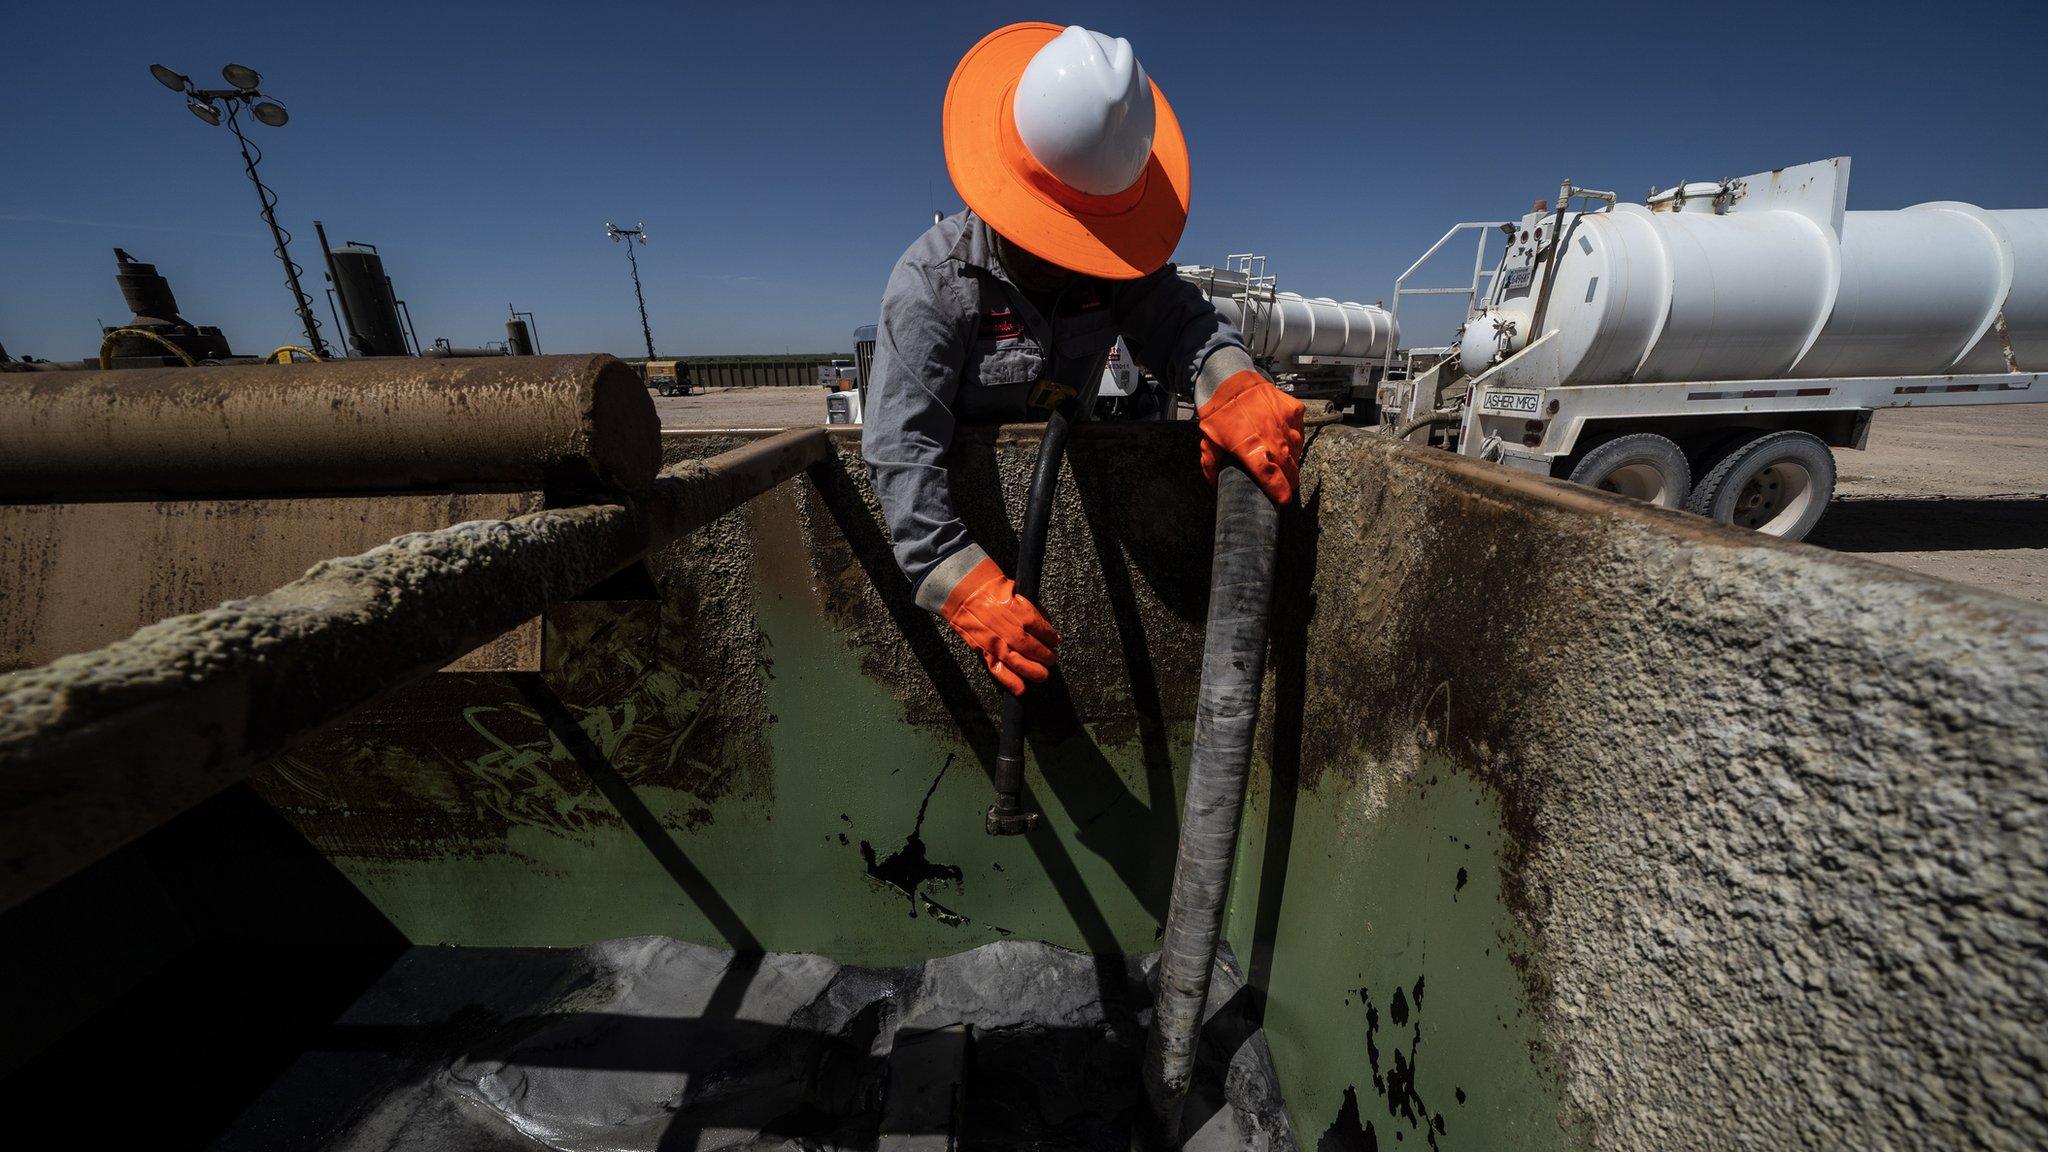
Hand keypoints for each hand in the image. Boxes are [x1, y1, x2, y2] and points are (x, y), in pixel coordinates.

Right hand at [939, 557, 1060, 694]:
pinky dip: (1010, 681)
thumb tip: (1046, 624)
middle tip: (1051, 659)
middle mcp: (1011, 630)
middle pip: (1034, 649)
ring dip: (1034, 671)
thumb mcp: (1018, 591)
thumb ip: (1033, 609)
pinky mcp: (984, 651)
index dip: (1051, 637)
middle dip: (1045, 656)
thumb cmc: (992, 589)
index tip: (1055, 641)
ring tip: (1042, 675)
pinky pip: (999, 670)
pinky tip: (1021, 689)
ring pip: (1019, 663)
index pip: (1043, 630)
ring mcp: (997, 643)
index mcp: (1022, 613)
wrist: (965, 593)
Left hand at [1197, 369, 1305, 505]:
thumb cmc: (1219, 412)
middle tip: (1287, 486)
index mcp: (1252, 450)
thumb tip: (1215, 483)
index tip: (1284, 500)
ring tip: (1286, 464)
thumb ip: (1212, 466)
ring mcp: (1286, 423)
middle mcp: (1273, 438)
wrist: (1230, 381)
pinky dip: (1294, 437)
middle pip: (1289, 468)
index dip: (1280, 492)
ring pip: (1296, 450)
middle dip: (1290, 480)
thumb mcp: (1209, 442)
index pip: (1273, 478)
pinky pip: (1299, 431)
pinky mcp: (1293, 411)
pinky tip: (1285, 439)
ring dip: (1292, 459)